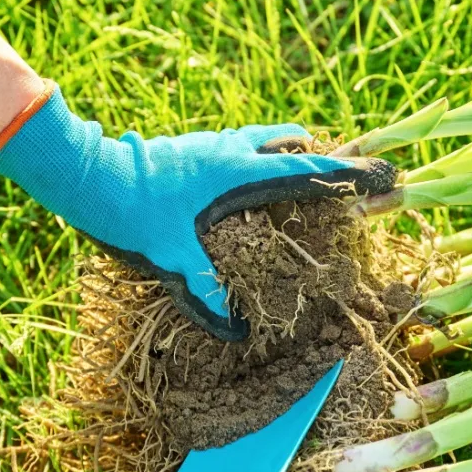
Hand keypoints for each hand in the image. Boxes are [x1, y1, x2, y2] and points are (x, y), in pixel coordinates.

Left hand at [0, 81, 395, 339]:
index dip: (349, 177)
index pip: (306, 171)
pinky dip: (258, 158)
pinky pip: (240, 146)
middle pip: (293, 144)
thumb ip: (204, 291)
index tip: (385, 178)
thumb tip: (233, 332)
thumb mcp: (171, 257)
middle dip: (322, 161)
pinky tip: (247, 186)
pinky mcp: (192, 147)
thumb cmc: (131, 212)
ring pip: (265, 139)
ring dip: (289, 154)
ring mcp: (210, 144)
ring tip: (302, 178)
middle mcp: (230, 151)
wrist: (86, 174)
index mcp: (236, 173)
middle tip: (341, 183)